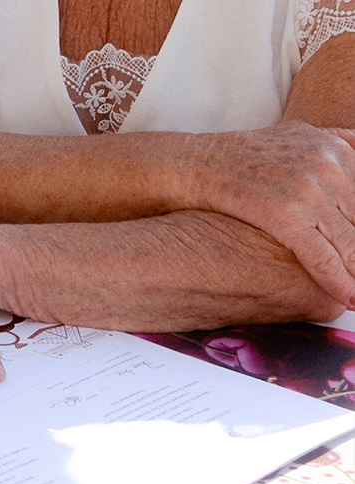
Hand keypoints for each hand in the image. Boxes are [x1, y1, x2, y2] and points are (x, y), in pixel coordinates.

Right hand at [183, 121, 354, 306]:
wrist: (193, 164)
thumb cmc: (240, 158)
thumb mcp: (300, 137)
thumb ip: (334, 148)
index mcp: (336, 147)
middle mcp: (329, 164)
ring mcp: (308, 190)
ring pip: (351, 243)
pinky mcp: (286, 215)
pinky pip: (323, 257)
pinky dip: (338, 281)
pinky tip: (350, 297)